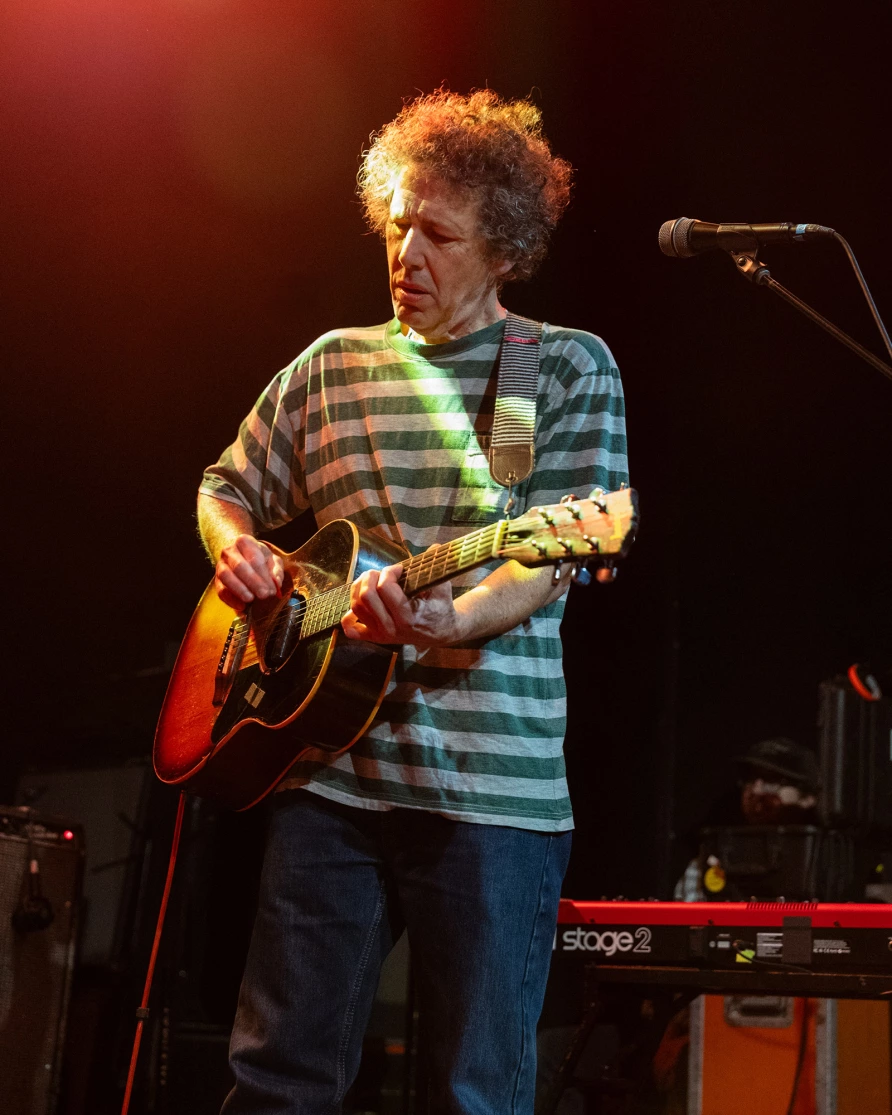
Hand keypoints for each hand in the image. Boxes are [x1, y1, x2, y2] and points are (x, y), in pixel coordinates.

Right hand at [214, 535, 283, 610]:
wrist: (240, 555)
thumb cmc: (259, 558)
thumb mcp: (272, 560)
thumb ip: (276, 570)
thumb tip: (276, 582)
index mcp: (244, 542)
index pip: (254, 558)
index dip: (263, 574)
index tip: (272, 588)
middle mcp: (229, 551)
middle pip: (239, 566)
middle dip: (253, 582)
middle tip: (264, 595)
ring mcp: (221, 565)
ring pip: (226, 576)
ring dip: (239, 589)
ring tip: (250, 599)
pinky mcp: (217, 580)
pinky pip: (220, 590)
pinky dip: (230, 599)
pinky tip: (241, 606)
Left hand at [341, 562, 463, 647]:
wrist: (440, 633)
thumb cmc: (440, 607)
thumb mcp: (442, 587)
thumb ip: (436, 568)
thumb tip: (434, 547)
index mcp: (408, 617)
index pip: (385, 588)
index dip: (390, 571)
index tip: (400, 568)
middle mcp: (391, 628)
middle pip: (366, 596)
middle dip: (372, 577)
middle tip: (383, 573)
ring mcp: (380, 634)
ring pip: (356, 606)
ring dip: (360, 587)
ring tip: (372, 581)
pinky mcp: (374, 637)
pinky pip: (351, 628)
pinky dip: (350, 615)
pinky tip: (361, 603)